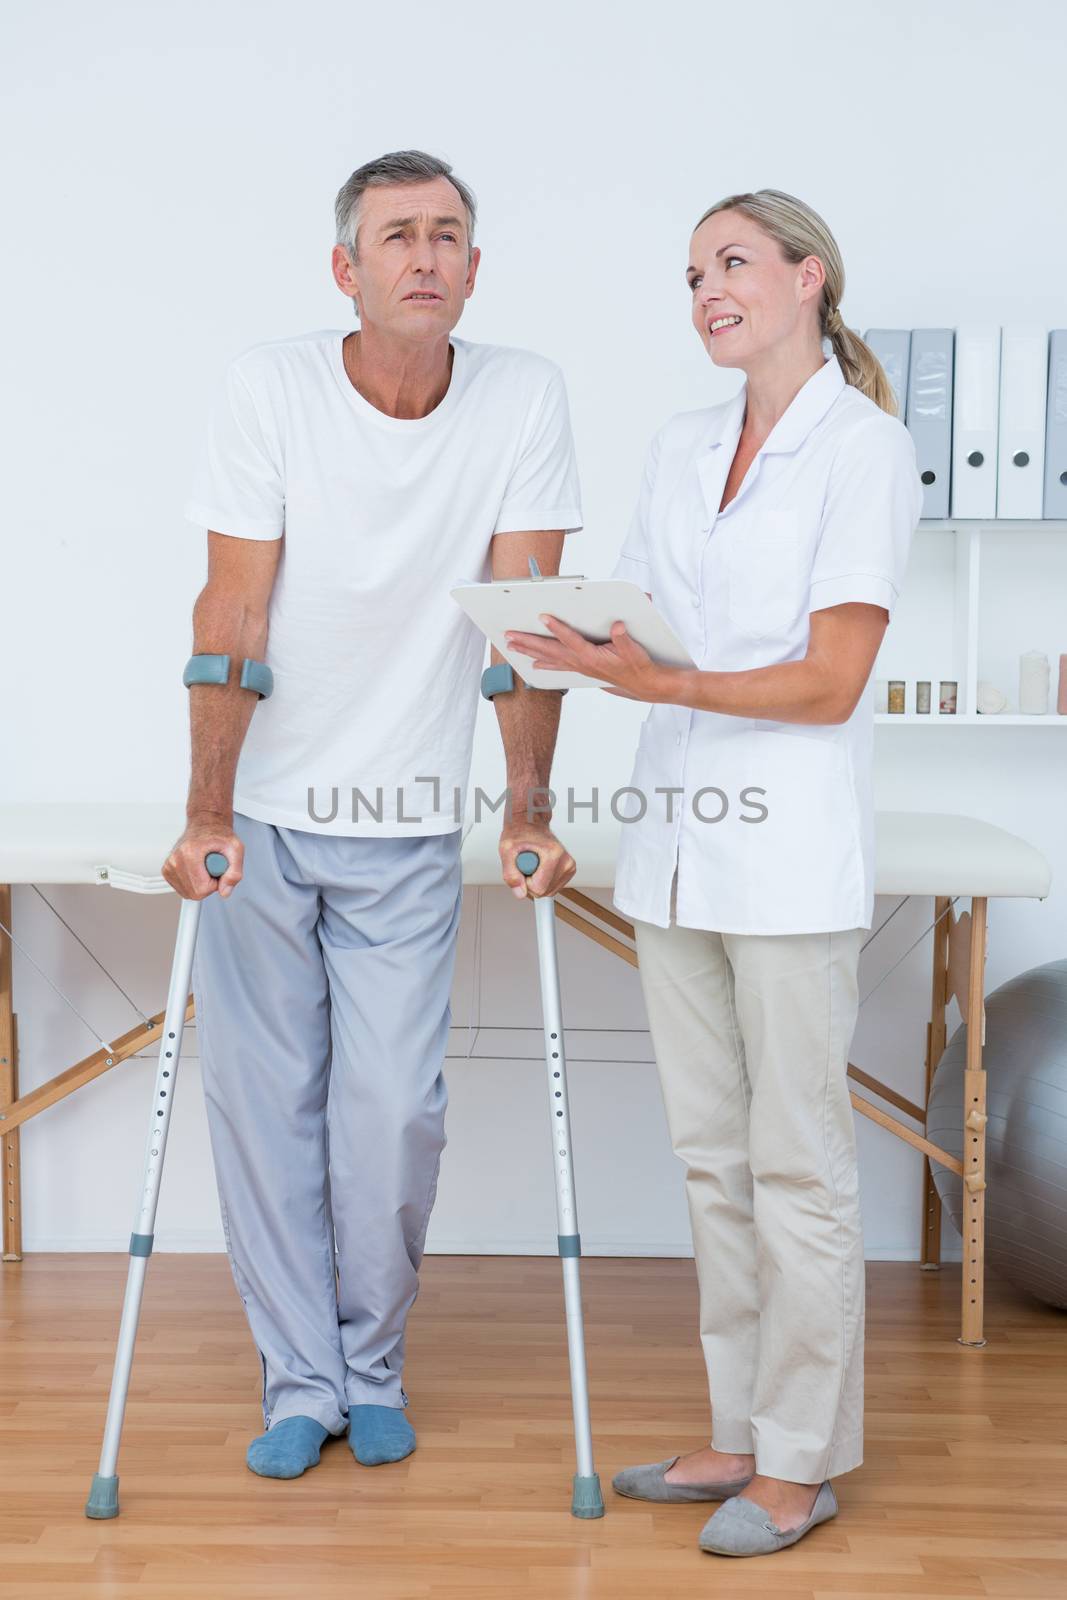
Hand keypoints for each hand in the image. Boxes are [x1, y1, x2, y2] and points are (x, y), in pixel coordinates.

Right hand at [162, 816, 242, 899]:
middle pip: (194, 893)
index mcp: (190, 853)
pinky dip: (192, 883)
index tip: (218, 869)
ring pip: (187, 893)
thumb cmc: (219, 835)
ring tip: (205, 867)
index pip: (202, 888)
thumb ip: (234, 872)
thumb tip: (225, 891)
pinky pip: (183, 889)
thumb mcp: (236, 849)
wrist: (206, 825)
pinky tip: (197, 869)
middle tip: (212, 867)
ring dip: (200, 884)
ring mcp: (169, 865)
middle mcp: (175, 859)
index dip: (216, 883)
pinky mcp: (166, 870)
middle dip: (208, 885)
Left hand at [499, 821, 575, 898]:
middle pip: (544, 892)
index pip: (539, 888)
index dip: (525, 881)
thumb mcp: (507, 850)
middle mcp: (565, 861)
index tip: (523, 865)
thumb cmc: (520, 833)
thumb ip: (511, 874)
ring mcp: (569, 866)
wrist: (530, 822)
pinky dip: (543, 879)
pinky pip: (552, 887)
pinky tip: (540, 865)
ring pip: (549, 891)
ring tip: (533, 862)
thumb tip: (520, 893)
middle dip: (531, 881)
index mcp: (553, 854)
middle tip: (527, 863)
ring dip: (536, 880)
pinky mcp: (569, 870)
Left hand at [504, 615, 675, 701]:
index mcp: (592, 657)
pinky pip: (557, 665)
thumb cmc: (639, 666)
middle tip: (509, 635)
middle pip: (550, 650)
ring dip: (530, 651)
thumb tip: (617, 627)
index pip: (571, 640)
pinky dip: (543, 663)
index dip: (557, 628)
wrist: (644, 684)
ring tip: (512, 645)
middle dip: (528, 642)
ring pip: (549, 658)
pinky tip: (534, 664)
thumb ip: (624, 639)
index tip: (544, 617)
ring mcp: (579, 667)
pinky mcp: (582, 668)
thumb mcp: (634, 651)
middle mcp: (581, 663)